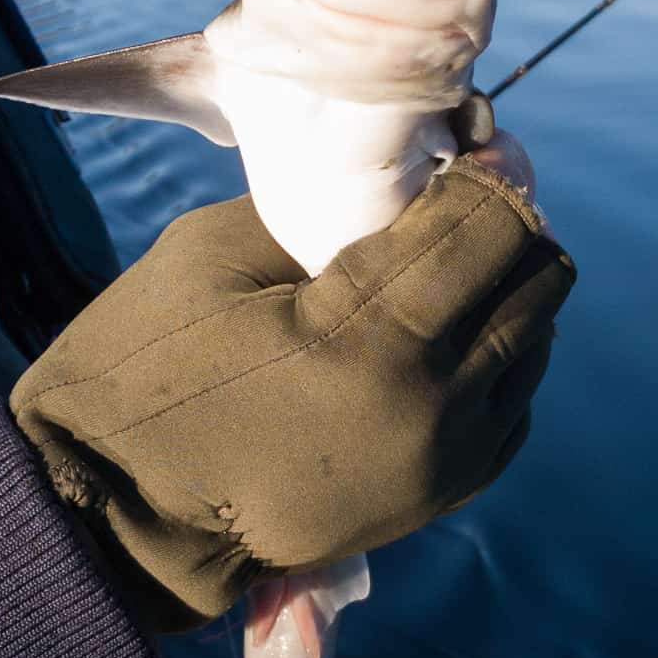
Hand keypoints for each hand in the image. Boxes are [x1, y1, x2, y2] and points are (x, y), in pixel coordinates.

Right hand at [12, 157, 574, 629]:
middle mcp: (432, 407)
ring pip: (536, 338)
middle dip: (503, 224)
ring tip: (436, 268)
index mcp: (369, 339)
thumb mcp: (220, 253)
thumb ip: (331, 208)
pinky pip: (515, 399)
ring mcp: (446, 461)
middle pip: (537, 277)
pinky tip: (433, 336)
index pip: (492, 224)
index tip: (465, 144)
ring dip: (500, 290)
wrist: (120, 513)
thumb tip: (424, 171)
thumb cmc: (147, 363)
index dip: (487, 170)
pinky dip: (493, 357)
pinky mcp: (445, 493)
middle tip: (451, 200)